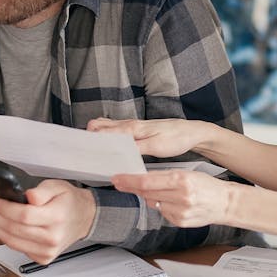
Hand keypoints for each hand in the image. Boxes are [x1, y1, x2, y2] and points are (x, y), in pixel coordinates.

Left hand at [0, 179, 95, 264]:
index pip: (24, 216)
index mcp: (57, 217)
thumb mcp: (58, 186)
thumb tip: (28, 196)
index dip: (4, 209)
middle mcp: (52, 237)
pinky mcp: (43, 258)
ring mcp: (48, 251)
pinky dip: (5, 237)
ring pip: (12, 242)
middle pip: (14, 230)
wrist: (83, 218)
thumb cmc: (69, 202)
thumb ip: (41, 191)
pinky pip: (17, 249)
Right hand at [87, 117, 210, 157]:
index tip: (84, 151)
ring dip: (97, 136)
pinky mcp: (137, 129)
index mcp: (132, 128)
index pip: (103, 131)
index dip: (91, 140)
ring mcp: (132, 125)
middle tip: (86, 153)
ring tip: (93, 151)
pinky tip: (108, 146)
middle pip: (99, 126)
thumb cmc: (176, 139)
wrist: (192, 132)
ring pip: (106, 126)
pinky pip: (116, 130)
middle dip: (89, 137)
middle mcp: (129, 124)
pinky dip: (107, 135)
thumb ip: (135, 148)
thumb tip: (116, 152)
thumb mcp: (157, 146)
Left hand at [110, 170, 231, 227]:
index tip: (117, 178)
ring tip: (162, 191)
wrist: (224, 203)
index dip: (129, 180)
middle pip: (146, 193)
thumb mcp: (187, 173)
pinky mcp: (180, 222)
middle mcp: (180, 196)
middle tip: (119, 182)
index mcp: (182, 180)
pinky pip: (162, 212)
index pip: (147, 181)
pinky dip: (162, 206)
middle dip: (131, 187)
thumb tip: (143, 180)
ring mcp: (180, 211)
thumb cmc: (206, 185)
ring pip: (152, 203)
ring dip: (149, 197)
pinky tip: (172, 202)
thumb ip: (165, 177)